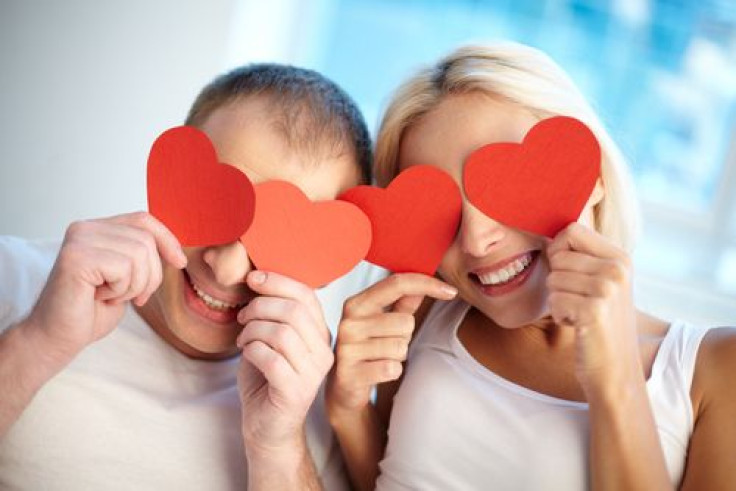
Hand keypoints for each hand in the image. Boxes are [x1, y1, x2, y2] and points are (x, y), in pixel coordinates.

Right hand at [23, 212, 185, 365]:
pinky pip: (123, 267)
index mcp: (97, 228)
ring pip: (139, 253)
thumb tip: (176, 250)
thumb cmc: (91, 310)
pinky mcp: (76, 257)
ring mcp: (78, 240)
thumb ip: (143, 256)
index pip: (143, 220)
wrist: (59, 337)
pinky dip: (120, 290)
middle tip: (131, 297)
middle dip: (150, 275)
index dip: (167, 239)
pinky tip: (99, 297)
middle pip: (145, 240)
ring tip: (111, 296)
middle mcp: (84, 228)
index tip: (180, 262)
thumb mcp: (127, 276)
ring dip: (134, 285)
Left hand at [236, 271, 333, 456]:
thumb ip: (273, 311)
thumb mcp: (272, 338)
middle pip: (294, 311)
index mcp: (320, 333)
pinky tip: (246, 354)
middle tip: (242, 317)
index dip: (278, 281)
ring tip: (243, 339)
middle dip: (260, 306)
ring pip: (281, 333)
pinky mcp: (295, 392)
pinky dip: (251, 350)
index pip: (307, 295)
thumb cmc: (266, 378)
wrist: (266, 427)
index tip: (252, 278)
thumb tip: (257, 275)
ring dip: (252, 330)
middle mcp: (324, 351)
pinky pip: (270, 358)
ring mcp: (312, 373)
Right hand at [326, 273, 456, 419]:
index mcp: (356, 303)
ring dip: (398, 355)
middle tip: (387, 343)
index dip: (427, 284)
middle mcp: (348, 322)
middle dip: (405, 335)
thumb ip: (403, 302)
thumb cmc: (370, 348)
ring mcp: (347, 348)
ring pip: (400, 346)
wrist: (344, 386)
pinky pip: (392, 368)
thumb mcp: (385, 321)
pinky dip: (392, 371)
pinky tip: (377, 371)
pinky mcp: (350, 373)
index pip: (396, 284)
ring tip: (380, 357)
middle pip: (405, 321)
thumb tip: (423, 284)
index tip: (451, 291)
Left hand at [546, 223, 639, 397]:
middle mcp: (617, 269)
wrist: (616, 369)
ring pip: (552, 279)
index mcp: (620, 257)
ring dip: (559, 301)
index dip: (558, 250)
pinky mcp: (594, 310)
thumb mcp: (602, 283)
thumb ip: (582, 257)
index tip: (569, 273)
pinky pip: (554, 300)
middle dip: (558, 282)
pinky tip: (579, 326)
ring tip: (581, 315)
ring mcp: (607, 289)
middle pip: (558, 255)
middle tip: (580, 302)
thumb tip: (548, 236)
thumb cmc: (601, 324)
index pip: (571, 230)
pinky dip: (560, 316)